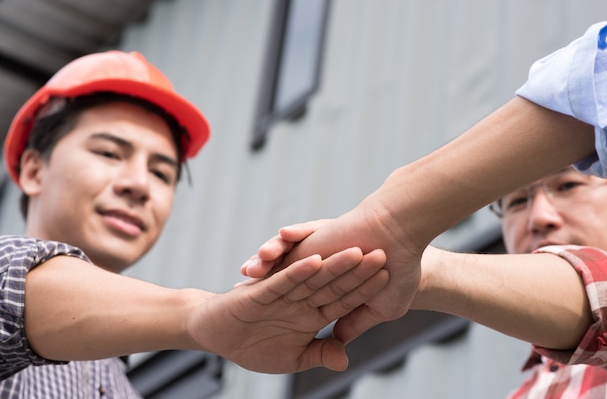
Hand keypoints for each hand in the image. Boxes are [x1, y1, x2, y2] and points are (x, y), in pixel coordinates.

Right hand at [189, 247, 387, 372]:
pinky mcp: (261, 290)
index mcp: (311, 312)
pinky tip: (315, 260)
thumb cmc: (252, 345)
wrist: (215, 332)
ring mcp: (282, 292)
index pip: (343, 300)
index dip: (364, 290)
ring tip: (357, 251)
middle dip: (357, 271)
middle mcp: (300, 298)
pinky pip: (283, 281)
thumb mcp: (293, 358)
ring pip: (312, 277)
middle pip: (333, 283)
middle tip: (382, 254)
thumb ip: (319, 353)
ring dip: (333, 265)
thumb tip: (344, 358)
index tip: (388, 278)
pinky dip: (298, 272)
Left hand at [242, 198, 423, 343]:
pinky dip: (282, 244)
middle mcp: (323, 268)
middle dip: (264, 289)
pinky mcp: (322, 235)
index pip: (306, 303)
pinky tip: (265, 252)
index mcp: (336, 288)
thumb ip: (354, 324)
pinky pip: (298, 238)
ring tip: (245, 273)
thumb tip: (339, 344)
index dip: (283, 311)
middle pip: (288, 281)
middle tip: (239, 297)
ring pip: (287, 259)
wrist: (407, 240)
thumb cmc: (401, 274)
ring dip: (266, 266)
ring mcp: (321, 250)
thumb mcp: (378, 309)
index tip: (262, 321)